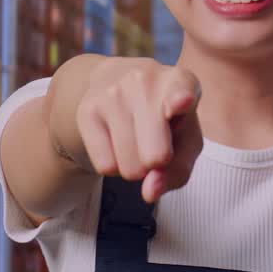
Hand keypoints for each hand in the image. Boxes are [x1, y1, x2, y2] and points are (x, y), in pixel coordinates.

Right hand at [68, 59, 203, 203]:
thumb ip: (179, 169)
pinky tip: (116, 139)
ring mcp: (114, 92)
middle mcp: (147, 80)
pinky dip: (114, 164)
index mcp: (181, 81)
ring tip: (135, 138)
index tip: (181, 101)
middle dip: (156, 164)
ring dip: (134, 165)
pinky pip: (105, 166)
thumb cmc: (163, 116)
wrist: (114, 81)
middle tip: (154, 143)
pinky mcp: (87, 109)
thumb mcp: (185, 139)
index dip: (181, 99)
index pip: (182, 91)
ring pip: (129, 167)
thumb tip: (149, 191)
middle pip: (156, 157)